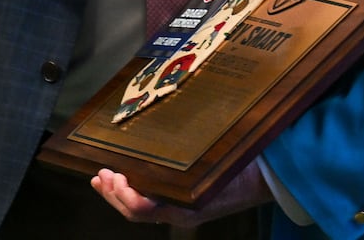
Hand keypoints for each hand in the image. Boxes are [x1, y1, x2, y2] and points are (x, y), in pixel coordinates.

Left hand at [90, 161, 269, 226]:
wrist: (262, 178)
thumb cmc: (242, 171)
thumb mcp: (219, 168)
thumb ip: (195, 165)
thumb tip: (167, 151)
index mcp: (184, 207)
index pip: (142, 210)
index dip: (124, 197)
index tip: (116, 176)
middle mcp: (177, 211)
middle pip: (133, 210)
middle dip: (112, 194)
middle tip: (101, 175)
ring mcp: (177, 207)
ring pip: (137, 207)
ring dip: (116, 193)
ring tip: (101, 178)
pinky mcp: (179, 198)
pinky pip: (148, 200)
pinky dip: (131, 190)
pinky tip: (122, 177)